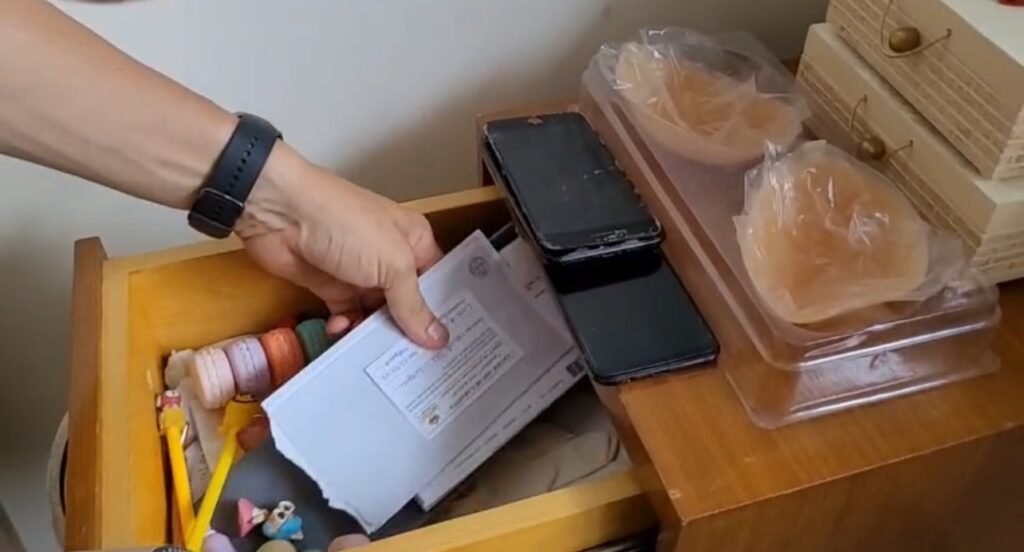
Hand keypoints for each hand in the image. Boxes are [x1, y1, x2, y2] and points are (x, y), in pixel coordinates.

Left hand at [234, 144, 448, 348]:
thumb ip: (413, 305)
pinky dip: (346, 329)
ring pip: (378, 315)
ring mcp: (360, 274)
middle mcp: (390, 258)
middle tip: (420, 364)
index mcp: (414, 241)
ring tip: (379, 356)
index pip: (438, 282)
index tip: (453, 345)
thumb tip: (438, 338)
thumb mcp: (392, 264)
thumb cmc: (345, 224)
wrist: (281, 214)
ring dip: (376, 334)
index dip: (445, 312)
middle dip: (411, 331)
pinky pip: (347, 317)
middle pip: (408, 304)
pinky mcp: (331, 288)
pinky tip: (343, 335)